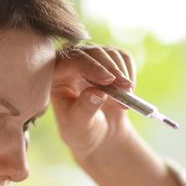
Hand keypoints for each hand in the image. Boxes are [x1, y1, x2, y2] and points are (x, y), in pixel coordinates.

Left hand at [51, 45, 137, 159]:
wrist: (99, 133)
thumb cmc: (82, 131)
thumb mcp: (80, 126)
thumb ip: (85, 109)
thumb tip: (98, 93)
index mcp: (55, 76)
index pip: (71, 61)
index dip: (90, 66)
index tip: (109, 81)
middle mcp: (71, 63)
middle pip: (92, 52)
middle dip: (111, 68)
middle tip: (125, 87)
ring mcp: (92, 60)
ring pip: (109, 53)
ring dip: (122, 72)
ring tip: (127, 95)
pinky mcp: (109, 61)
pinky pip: (122, 57)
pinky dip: (129, 71)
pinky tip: (129, 91)